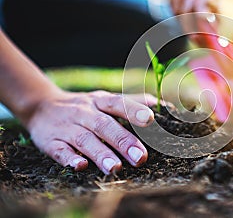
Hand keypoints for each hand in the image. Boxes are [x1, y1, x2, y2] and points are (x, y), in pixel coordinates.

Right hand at [24, 89, 156, 174]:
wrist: (40, 106)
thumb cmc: (83, 106)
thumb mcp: (103, 99)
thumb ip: (129, 101)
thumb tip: (157, 103)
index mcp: (99, 101)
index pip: (117, 103)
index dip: (133, 110)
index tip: (150, 119)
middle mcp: (84, 113)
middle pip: (104, 126)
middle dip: (123, 141)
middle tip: (140, 157)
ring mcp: (67, 127)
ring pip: (84, 140)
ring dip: (100, 153)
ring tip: (116, 168)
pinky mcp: (51, 142)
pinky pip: (59, 151)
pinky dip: (69, 159)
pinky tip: (81, 167)